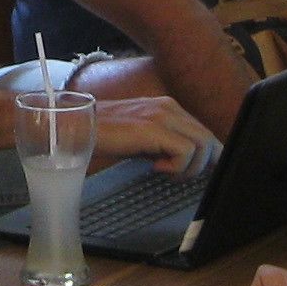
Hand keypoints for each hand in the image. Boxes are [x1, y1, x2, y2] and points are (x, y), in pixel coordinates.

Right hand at [88, 94, 213, 173]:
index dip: (206, 157)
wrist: (77, 128)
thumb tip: (182, 162)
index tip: (194, 173)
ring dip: (190, 167)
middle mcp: (168, 108)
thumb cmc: (103, 136)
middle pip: (209, 139)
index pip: (203, 132)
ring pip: (203, 144)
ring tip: (168, 173)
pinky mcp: (154, 128)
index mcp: (167, 108)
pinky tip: (156, 167)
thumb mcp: (140, 139)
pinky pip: (186, 151)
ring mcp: (162, 116)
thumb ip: (162, 146)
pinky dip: (177, 166)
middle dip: (203, 165)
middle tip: (181, 177)